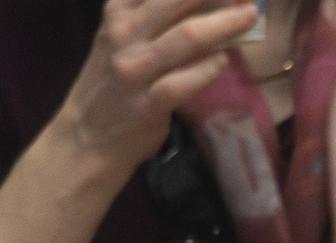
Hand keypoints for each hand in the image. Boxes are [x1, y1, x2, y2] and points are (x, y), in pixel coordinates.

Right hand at [62, 0, 258, 167]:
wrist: (87, 136)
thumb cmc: (114, 80)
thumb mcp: (123, 35)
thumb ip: (156, 15)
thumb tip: (212, 0)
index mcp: (118, 9)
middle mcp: (123, 33)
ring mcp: (134, 69)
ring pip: (187, 36)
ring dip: (225, 24)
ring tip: (249, 16)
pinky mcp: (147, 104)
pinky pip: (185, 81)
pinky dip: (209, 68)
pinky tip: (223, 60)